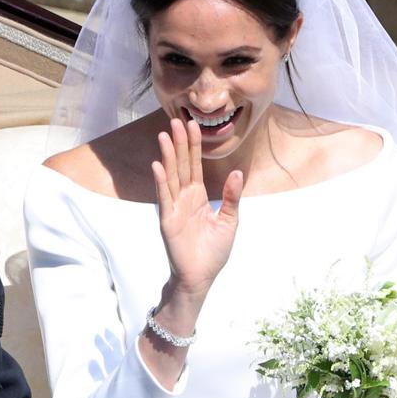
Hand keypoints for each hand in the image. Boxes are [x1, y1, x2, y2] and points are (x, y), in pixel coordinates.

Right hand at [151, 117, 242, 298]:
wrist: (202, 277)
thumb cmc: (213, 252)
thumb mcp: (229, 221)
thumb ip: (231, 197)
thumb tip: (238, 173)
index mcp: (198, 198)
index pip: (195, 166)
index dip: (194, 146)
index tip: (193, 125)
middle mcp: (184, 199)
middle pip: (181, 166)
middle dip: (179, 144)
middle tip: (175, 121)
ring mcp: (174, 208)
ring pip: (171, 177)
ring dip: (167, 156)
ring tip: (164, 136)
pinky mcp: (168, 221)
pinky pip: (164, 197)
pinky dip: (161, 181)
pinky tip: (158, 165)